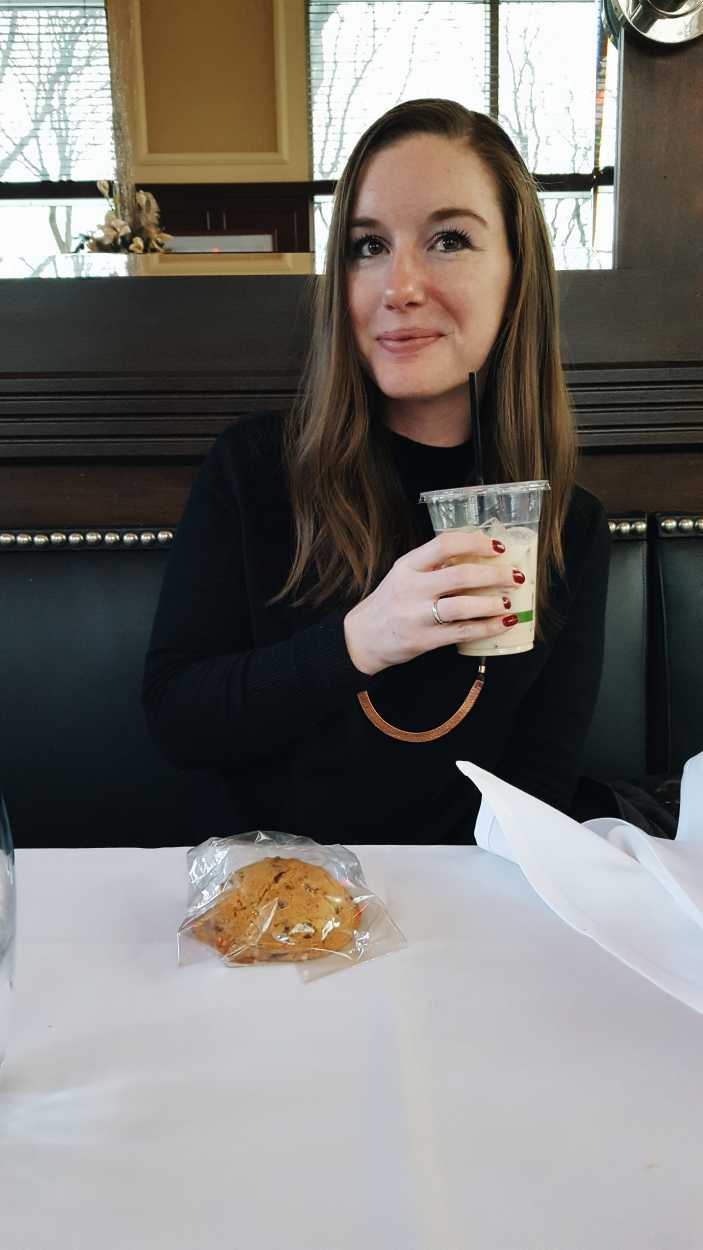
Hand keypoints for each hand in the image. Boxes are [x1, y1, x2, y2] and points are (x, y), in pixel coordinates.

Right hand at [343, 530, 523, 675]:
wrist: (362, 638)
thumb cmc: (390, 603)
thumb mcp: (404, 576)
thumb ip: (434, 567)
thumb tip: (479, 558)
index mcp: (407, 566)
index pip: (444, 544)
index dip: (475, 543)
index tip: (498, 547)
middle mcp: (411, 588)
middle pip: (460, 576)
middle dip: (494, 575)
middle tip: (515, 576)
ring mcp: (416, 615)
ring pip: (463, 606)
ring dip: (492, 603)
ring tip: (509, 602)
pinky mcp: (423, 640)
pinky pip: (462, 632)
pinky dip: (486, 628)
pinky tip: (502, 623)